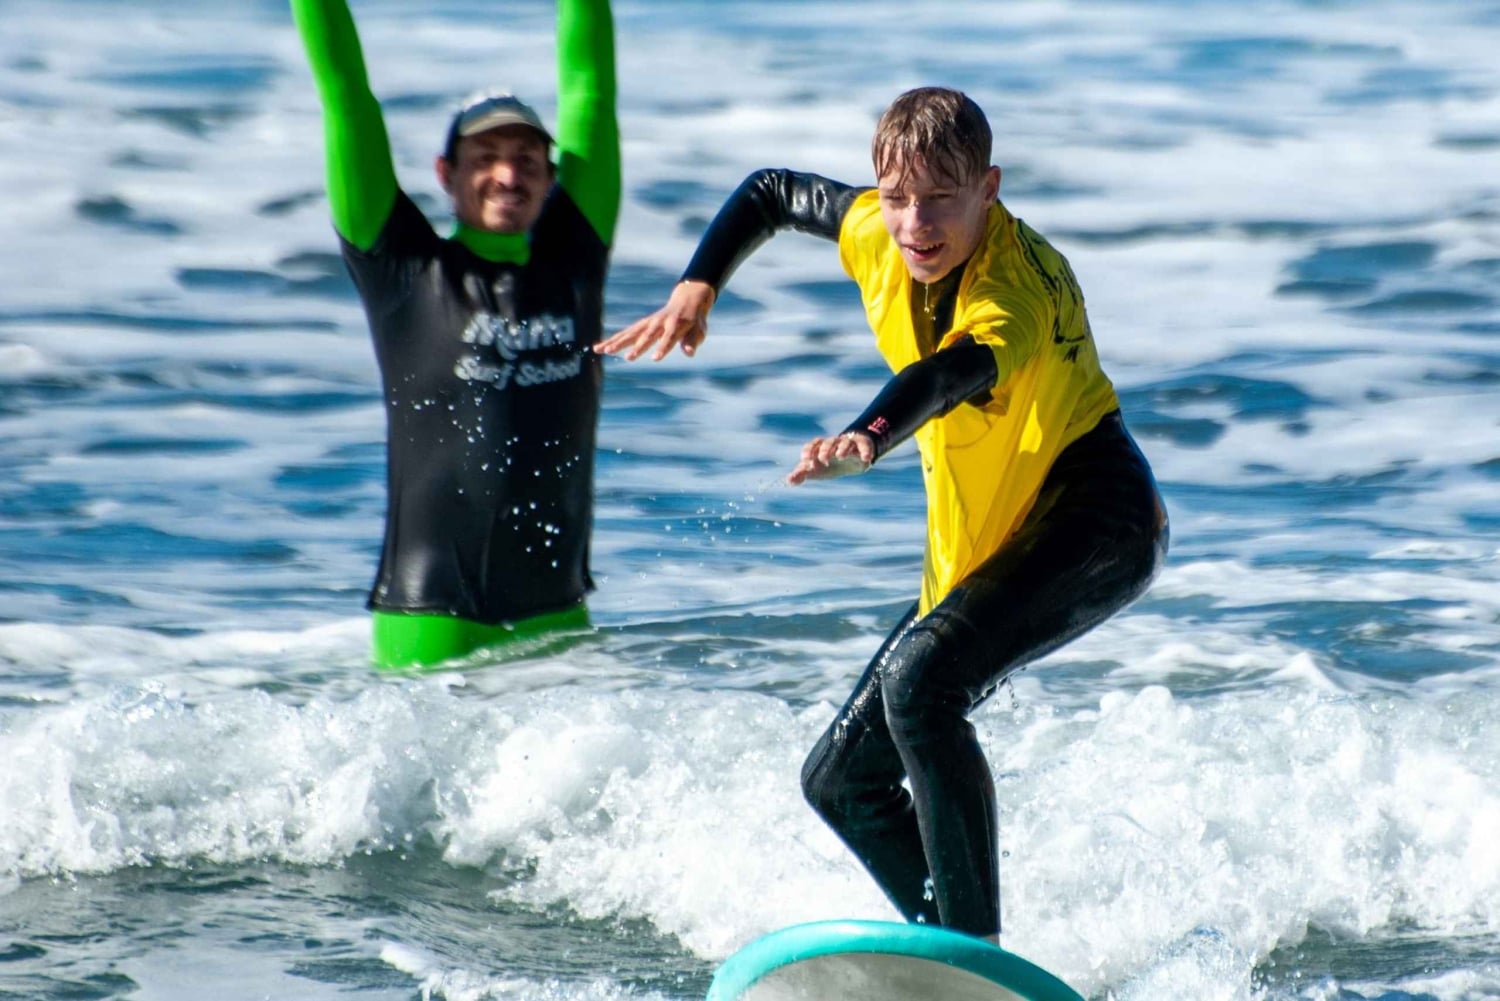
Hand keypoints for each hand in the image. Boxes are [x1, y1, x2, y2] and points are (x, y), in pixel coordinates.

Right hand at [596, 280, 715, 360]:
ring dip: (617, 342)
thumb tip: (689, 353)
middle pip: (646, 335)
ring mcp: (648, 323)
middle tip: (629, 358)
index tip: (656, 358)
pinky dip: (613, 340)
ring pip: (630, 333)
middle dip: (637, 347)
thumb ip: (692, 341)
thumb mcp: (699, 330)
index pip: (669, 337)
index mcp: (676, 323)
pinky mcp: (641, 325)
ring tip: (601, 351)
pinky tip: (599, 348)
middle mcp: (659, 322)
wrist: (686, 300)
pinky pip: (625, 333)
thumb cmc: (694, 320)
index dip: (663, 347)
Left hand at [786, 431, 874, 484]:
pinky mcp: (863, 447)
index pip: (813, 444)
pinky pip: (864, 446)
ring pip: (845, 442)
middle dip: (825, 449)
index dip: (808, 451)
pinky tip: (865, 459)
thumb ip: (802, 474)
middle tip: (823, 459)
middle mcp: (834, 443)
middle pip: (829, 441)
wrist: (851, 460)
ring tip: (840, 456)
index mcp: (821, 447)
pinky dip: (865, 451)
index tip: (805, 461)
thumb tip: (788, 481)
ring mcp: (849, 444)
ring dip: (842, 448)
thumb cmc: (828, 464)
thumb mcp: (815, 470)